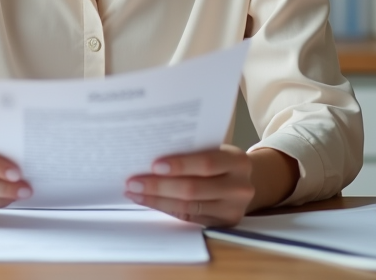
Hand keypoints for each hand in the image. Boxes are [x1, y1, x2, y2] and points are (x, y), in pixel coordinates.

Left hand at [124, 144, 254, 226]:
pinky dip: (164, 208)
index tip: (154, 165)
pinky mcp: (222, 225)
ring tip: (134, 192)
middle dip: (159, 186)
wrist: (242, 182)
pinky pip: (188, 218)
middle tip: (133, 181)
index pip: (206, 163)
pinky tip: (147, 201)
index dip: (180, 165)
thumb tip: (151, 151)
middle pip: (194, 189)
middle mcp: (240, 187)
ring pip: (187, 207)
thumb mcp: (215, 149)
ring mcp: (232, 210)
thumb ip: (193, 150)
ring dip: (156, 200)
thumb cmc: (220, 161)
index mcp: (238, 161)